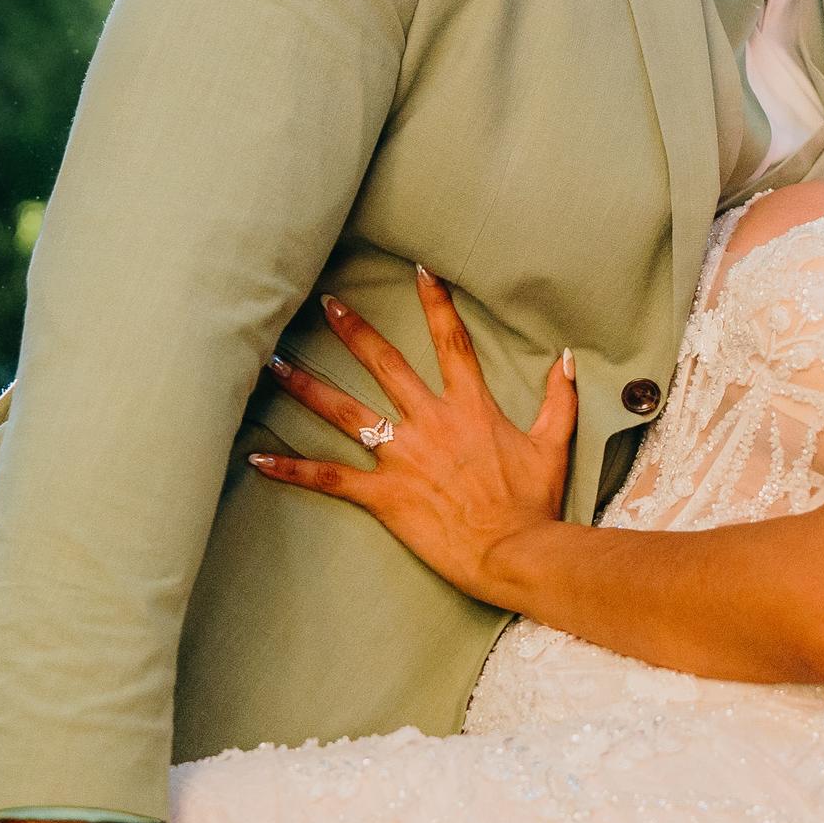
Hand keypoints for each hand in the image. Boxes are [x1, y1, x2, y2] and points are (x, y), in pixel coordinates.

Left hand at [247, 268, 574, 604]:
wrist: (514, 551)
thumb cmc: (533, 502)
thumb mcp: (554, 444)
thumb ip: (558, 398)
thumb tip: (566, 358)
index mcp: (469, 408)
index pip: (451, 343)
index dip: (435, 304)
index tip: (418, 271)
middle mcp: (429, 422)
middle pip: (384, 364)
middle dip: (353, 330)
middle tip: (326, 303)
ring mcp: (402, 456)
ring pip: (345, 411)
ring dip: (306, 386)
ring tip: (273, 363)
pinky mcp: (383, 494)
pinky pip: (329, 477)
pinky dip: (292, 467)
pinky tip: (258, 455)